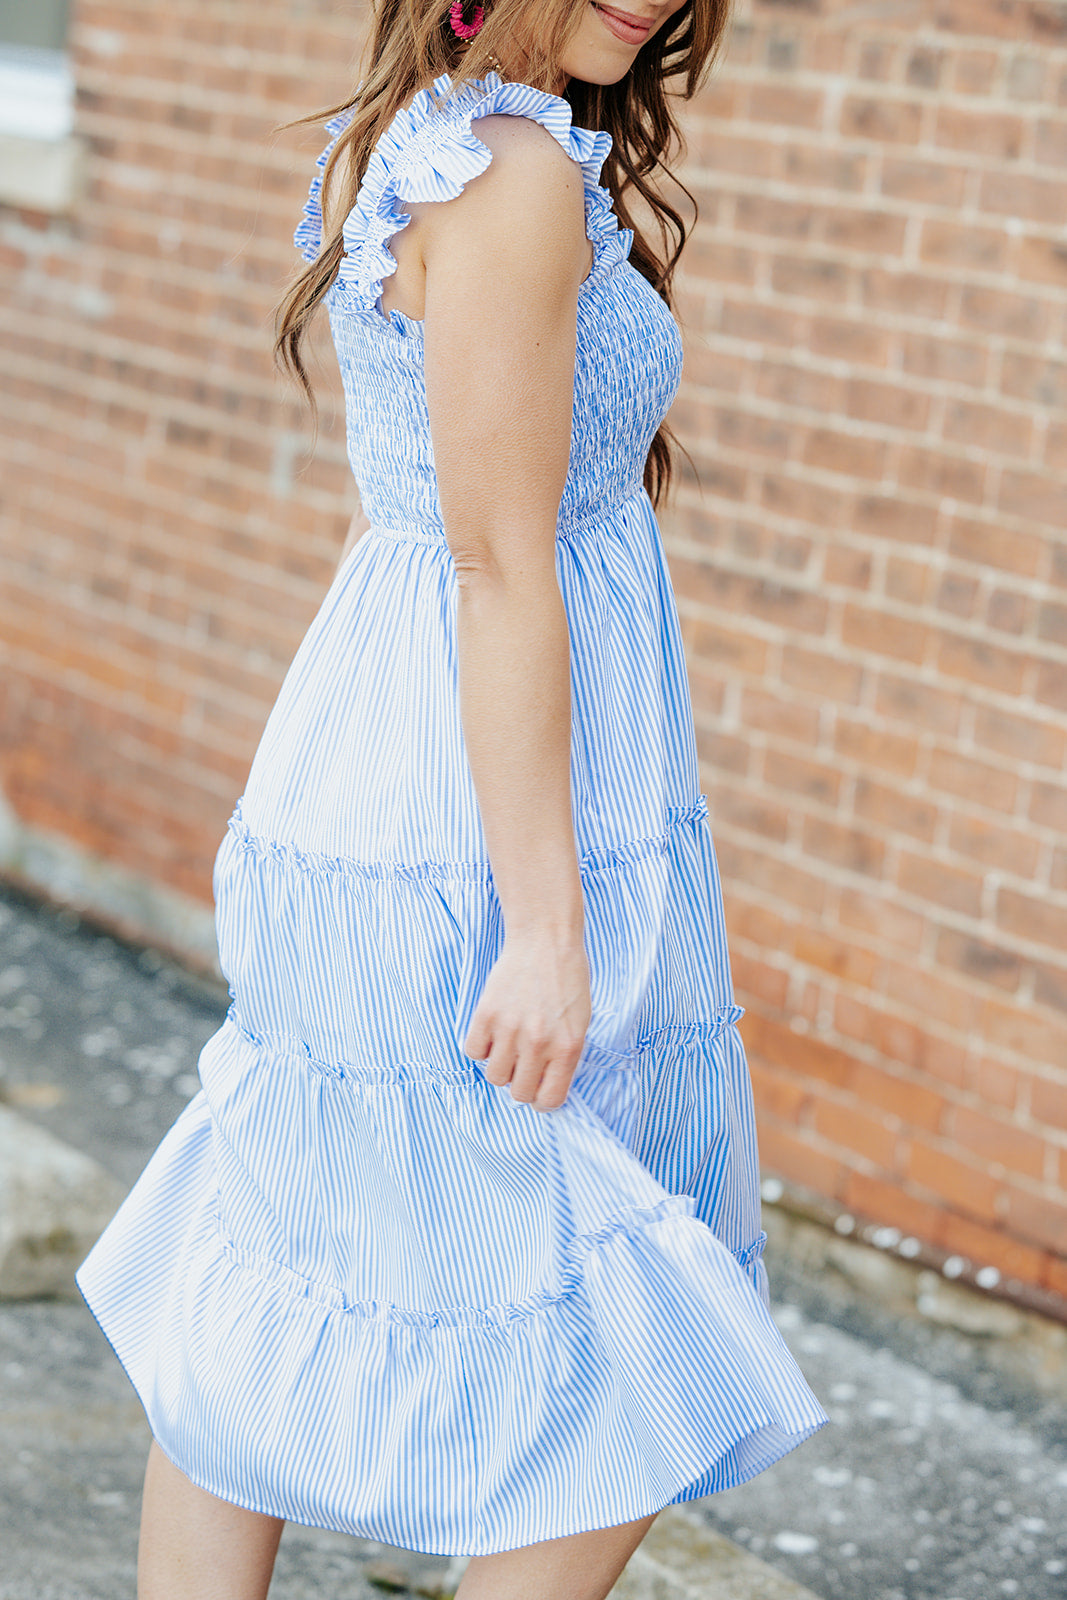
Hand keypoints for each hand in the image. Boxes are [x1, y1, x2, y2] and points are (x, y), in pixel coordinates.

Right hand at [463, 932, 590, 1110]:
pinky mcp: (486, 1014)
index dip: (542, 1099)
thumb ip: (564, 1056)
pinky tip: (493, 1030)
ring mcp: (511, 1029)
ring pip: (494, 1076)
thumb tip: (544, 1087)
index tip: (538, 1089)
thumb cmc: (567, 980)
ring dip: (500, 1065)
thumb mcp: (580, 1022)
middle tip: (523, 1064)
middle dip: (520, 1083)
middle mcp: (539, 1043)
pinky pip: (473, 1052)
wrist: (546, 940)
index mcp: (568, 1048)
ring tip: (509, 1044)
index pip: (549, 1100)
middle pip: (519, 1093)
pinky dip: (481, 1046)